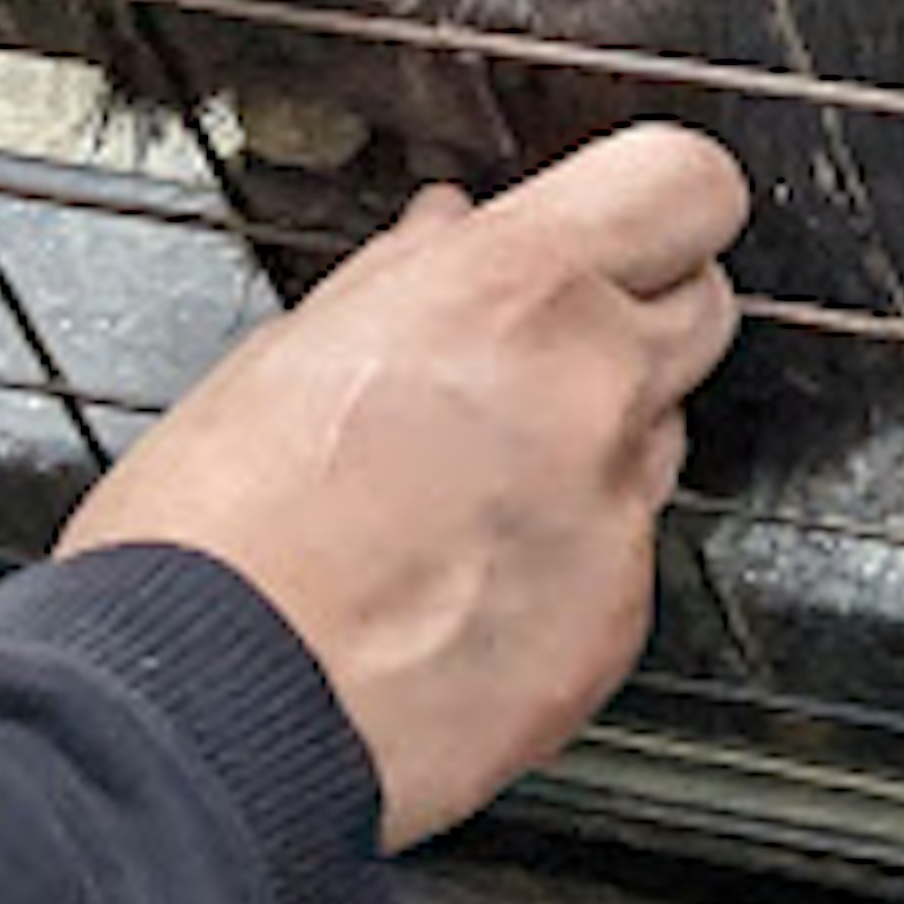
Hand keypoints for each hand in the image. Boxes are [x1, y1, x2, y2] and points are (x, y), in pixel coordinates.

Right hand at [58, 125, 746, 846]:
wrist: (201, 720)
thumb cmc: (211, 540)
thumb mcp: (283, 354)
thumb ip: (406, 276)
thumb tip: (450, 231)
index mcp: (511, 292)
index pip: (685, 182)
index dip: (657, 206)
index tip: (623, 229)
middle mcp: (590, 389)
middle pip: (702, 306)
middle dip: (632, 321)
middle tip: (528, 363)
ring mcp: (615, 513)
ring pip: (662, 435)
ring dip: (597, 445)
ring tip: (465, 493)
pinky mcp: (616, 625)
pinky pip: (627, 557)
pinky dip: (570, 560)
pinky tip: (465, 584)